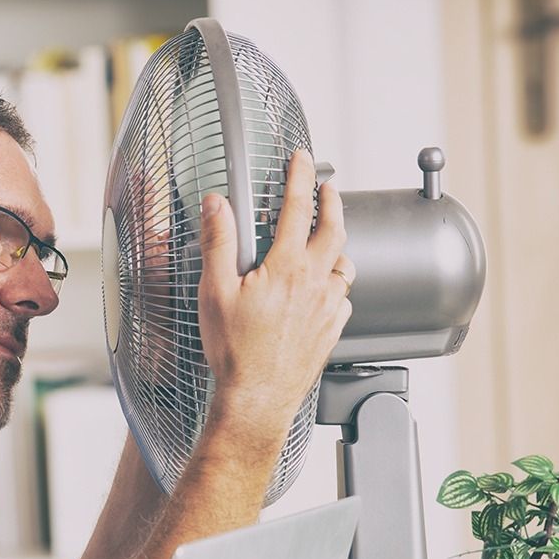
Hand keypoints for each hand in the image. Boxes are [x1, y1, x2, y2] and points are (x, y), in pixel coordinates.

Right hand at [196, 149, 352, 444]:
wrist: (257, 399)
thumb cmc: (234, 351)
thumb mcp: (214, 292)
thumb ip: (218, 242)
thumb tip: (217, 205)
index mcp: (287, 267)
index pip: (298, 208)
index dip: (300, 177)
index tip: (302, 159)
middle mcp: (315, 283)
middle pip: (334, 231)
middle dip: (332, 203)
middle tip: (328, 189)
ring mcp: (328, 308)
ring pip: (344, 266)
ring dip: (337, 246)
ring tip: (328, 240)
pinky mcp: (332, 331)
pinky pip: (344, 298)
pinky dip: (338, 284)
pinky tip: (327, 288)